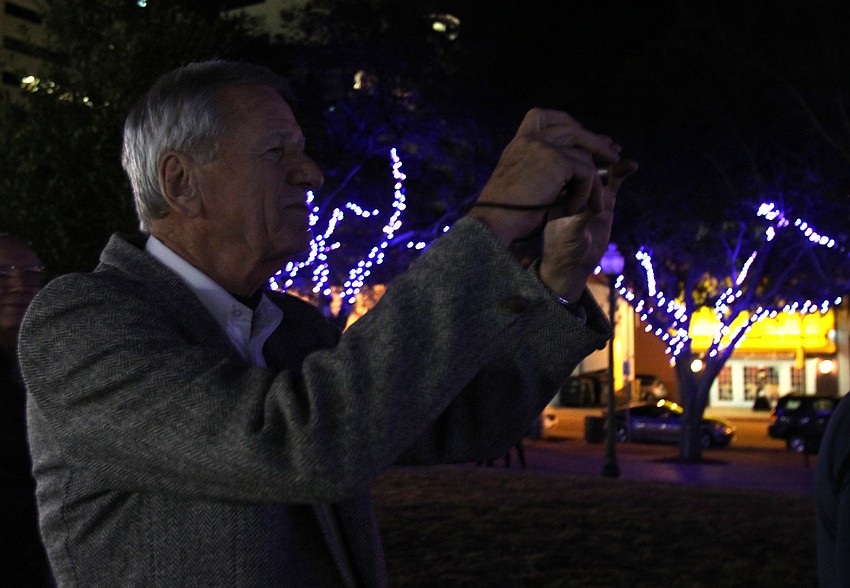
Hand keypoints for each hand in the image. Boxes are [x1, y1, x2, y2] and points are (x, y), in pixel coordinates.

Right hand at [468, 108, 623, 244]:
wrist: (495, 222)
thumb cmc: (508, 213)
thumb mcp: (523, 183)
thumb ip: (543, 169)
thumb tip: (578, 165)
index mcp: (519, 144)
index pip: (542, 116)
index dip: (566, 123)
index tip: (581, 135)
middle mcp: (530, 139)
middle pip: (572, 128)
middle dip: (595, 143)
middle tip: (613, 154)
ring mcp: (543, 146)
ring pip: (584, 155)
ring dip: (594, 181)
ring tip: (596, 203)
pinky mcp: (557, 159)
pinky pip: (586, 173)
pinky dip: (585, 193)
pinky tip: (572, 210)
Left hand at [538, 159, 637, 300]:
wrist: (571, 264)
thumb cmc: (563, 248)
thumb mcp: (570, 231)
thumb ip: (583, 215)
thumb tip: (594, 201)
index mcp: (556, 189)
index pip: (567, 164)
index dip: (578, 154)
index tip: (587, 148)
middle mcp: (571, 186)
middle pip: (582, 160)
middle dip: (594, 149)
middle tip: (606, 143)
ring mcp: (588, 191)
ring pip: (599, 168)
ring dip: (608, 157)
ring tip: (616, 148)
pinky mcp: (604, 199)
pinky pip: (613, 181)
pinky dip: (621, 171)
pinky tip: (631, 165)